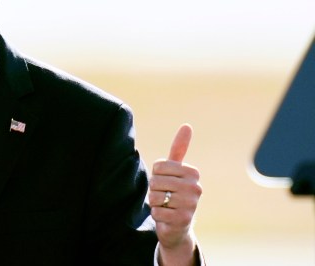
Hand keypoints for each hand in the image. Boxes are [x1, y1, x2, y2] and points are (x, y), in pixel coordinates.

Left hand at [149, 124, 201, 264]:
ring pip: (155, 196)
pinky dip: (157, 215)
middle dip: (154, 190)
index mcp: (193, 173)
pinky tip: (167, 218)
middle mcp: (196, 188)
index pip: (159, 166)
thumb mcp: (175, 171)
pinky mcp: (183, 220)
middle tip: (165, 197)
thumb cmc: (174, 193)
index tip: (166, 183)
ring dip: (155, 203)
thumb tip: (187, 125)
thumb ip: (179, 149)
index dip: (156, 176)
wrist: (178, 226)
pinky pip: (156, 212)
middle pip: (156, 181)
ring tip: (166, 206)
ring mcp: (191, 204)